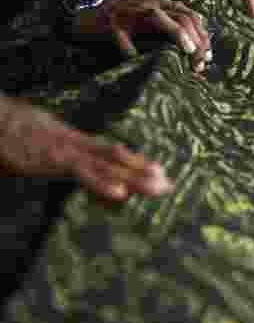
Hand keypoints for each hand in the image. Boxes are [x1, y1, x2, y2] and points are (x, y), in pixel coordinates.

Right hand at [0, 95, 171, 201]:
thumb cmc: (5, 129)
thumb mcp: (31, 140)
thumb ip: (48, 152)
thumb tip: (57, 159)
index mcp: (69, 139)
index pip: (108, 152)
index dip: (134, 162)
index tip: (157, 171)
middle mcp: (72, 143)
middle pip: (115, 158)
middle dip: (142, 172)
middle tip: (169, 185)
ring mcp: (64, 150)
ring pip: (106, 164)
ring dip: (133, 177)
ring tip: (157, 188)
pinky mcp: (52, 159)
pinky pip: (81, 172)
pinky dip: (101, 183)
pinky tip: (120, 193)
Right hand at [70, 0, 210, 72]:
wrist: (79, 0)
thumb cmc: (114, 13)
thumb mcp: (143, 14)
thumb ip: (163, 24)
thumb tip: (188, 48)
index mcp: (157, 3)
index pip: (189, 15)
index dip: (202, 35)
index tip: (208, 56)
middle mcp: (147, 4)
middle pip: (181, 15)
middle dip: (197, 38)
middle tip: (202, 61)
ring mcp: (128, 12)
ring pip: (157, 17)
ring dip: (177, 34)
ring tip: (189, 51)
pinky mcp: (110, 23)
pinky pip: (123, 38)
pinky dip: (132, 51)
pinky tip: (140, 61)